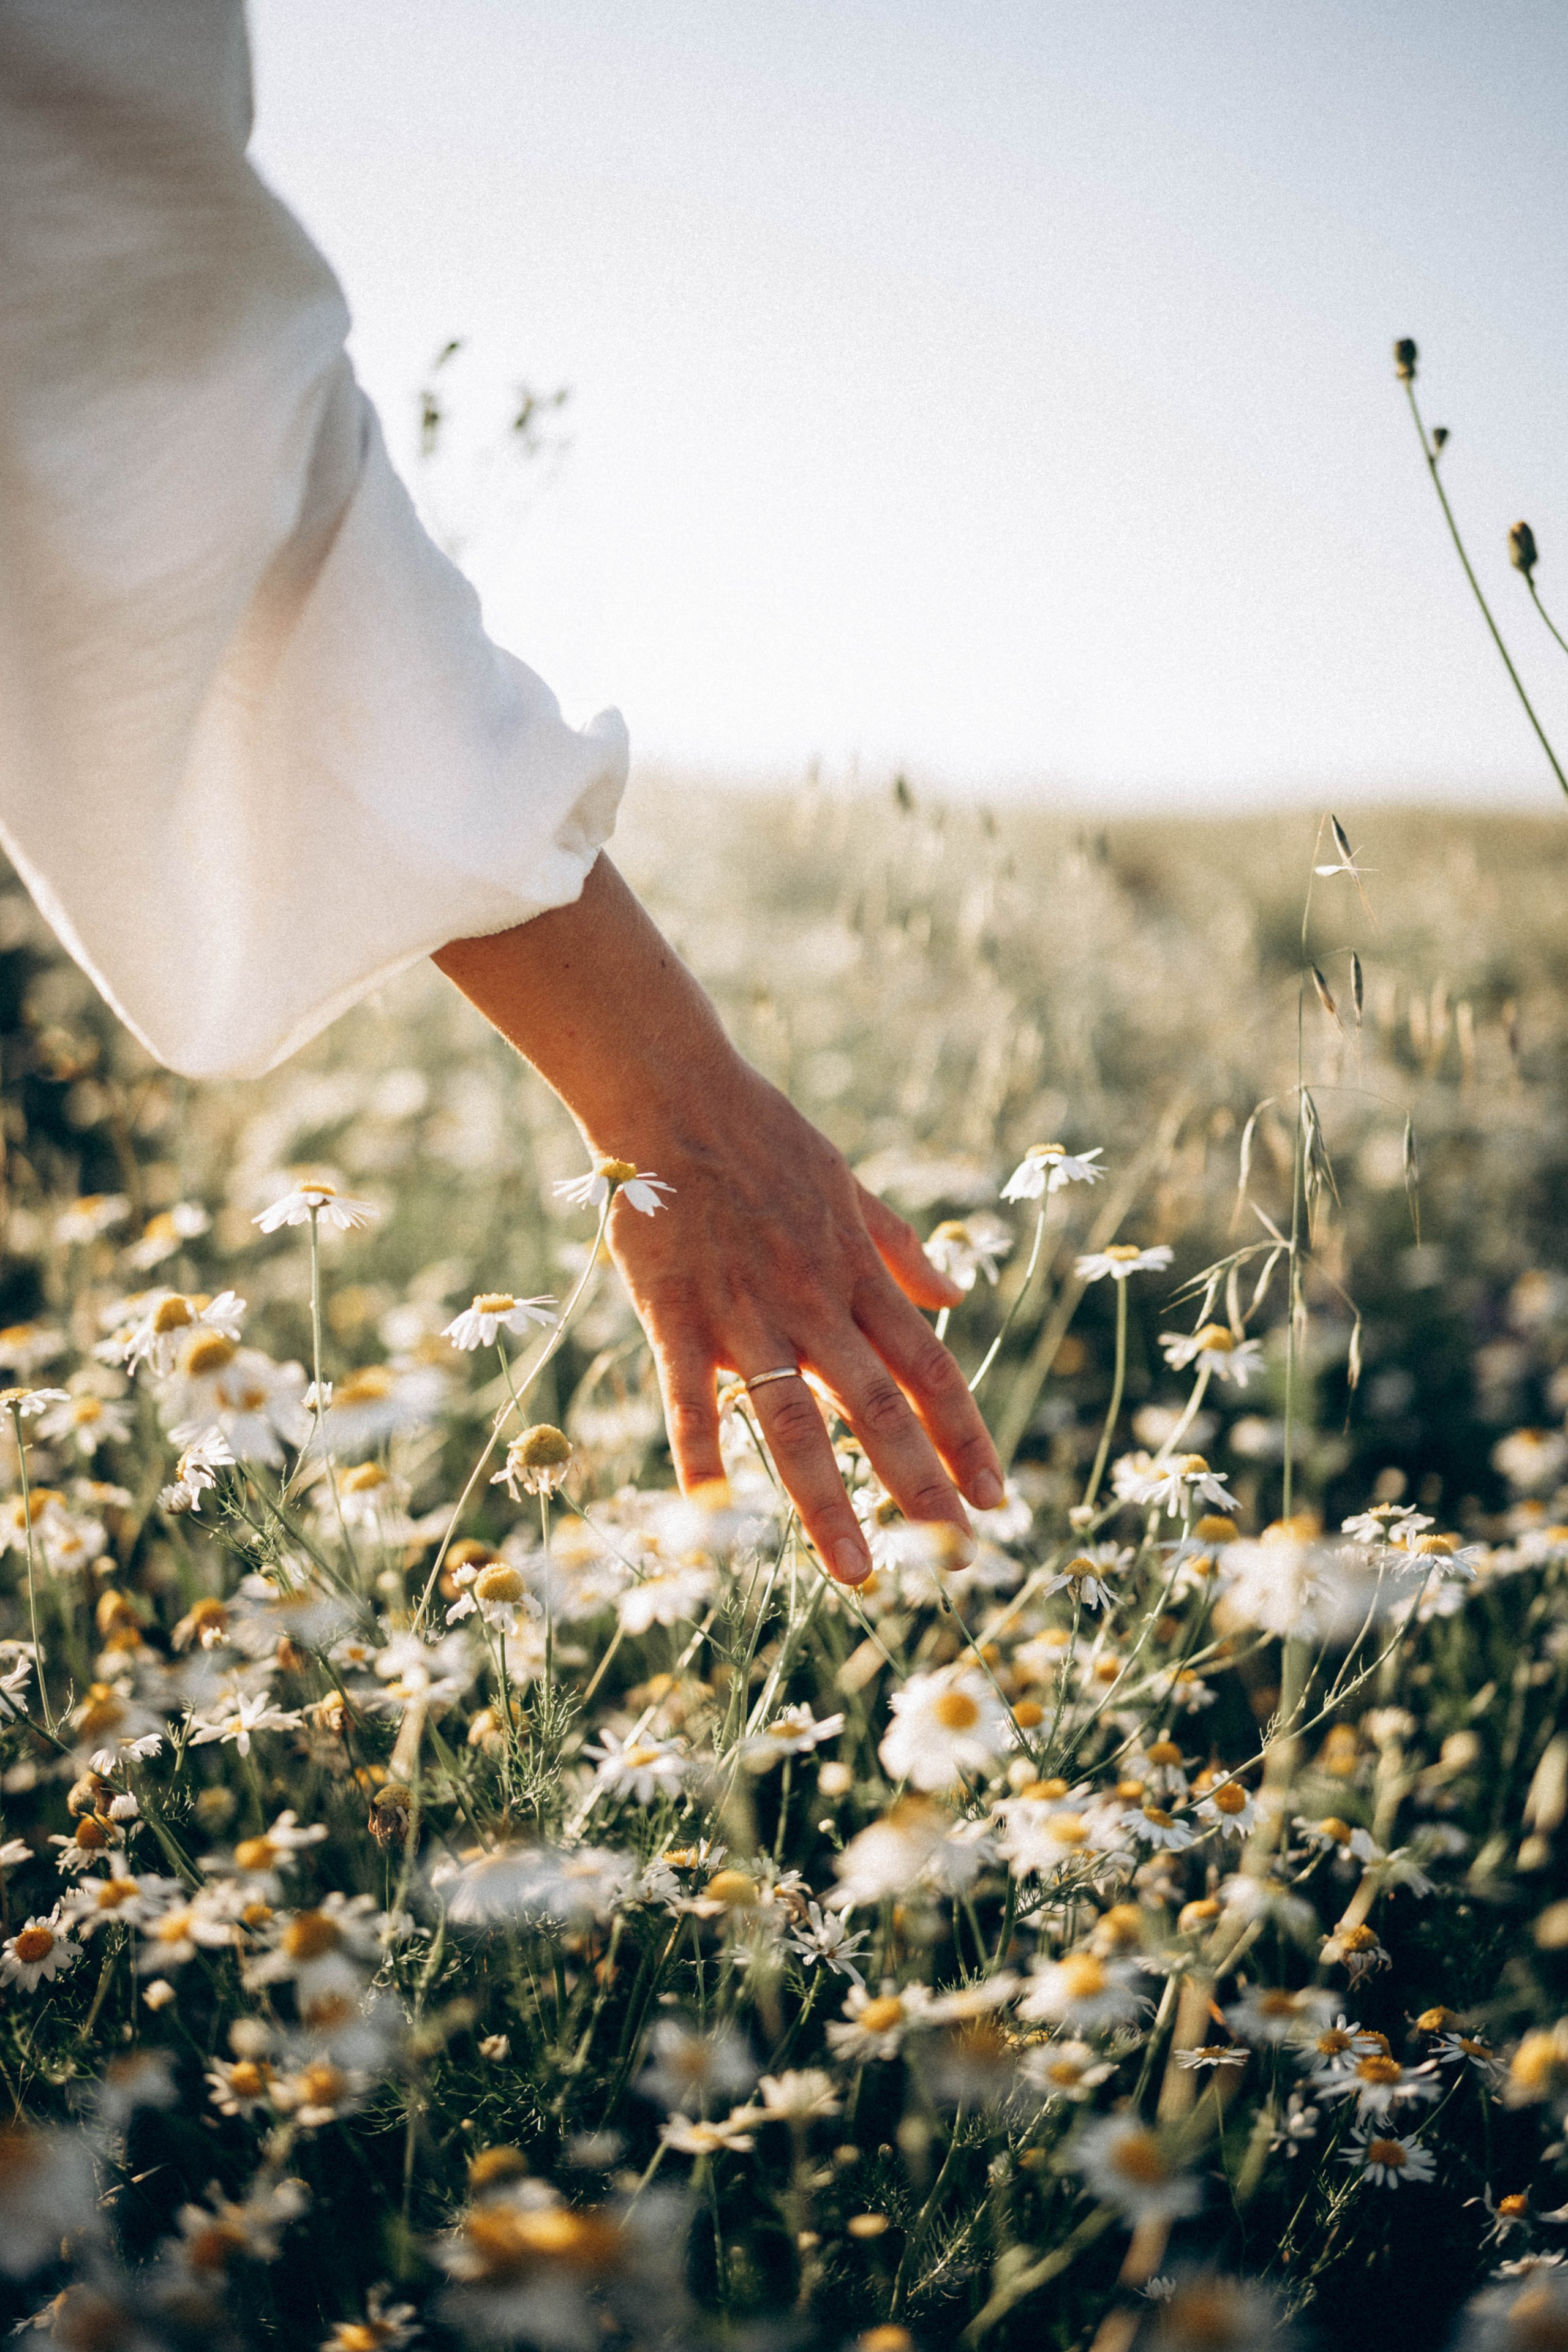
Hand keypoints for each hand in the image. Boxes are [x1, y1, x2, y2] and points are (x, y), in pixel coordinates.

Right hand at [602, 1054, 1004, 1582]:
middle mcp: (815, 1303)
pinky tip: (712, 1514)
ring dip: (827, 1500)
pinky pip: (689, 1394)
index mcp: (858, 1275)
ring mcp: (745, 1312)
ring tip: (857, 1571)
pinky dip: (701, 1451)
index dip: (967, 1436)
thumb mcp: (850, 1185)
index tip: (999, 1498)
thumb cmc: (764, 1138)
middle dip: (920, 1486)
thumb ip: (902, 1248)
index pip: (930, 1370)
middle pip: (879, 1408)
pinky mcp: (676, 1312)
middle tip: (955, 1557)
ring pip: (794, 1420)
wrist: (676, 1094)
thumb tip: (957, 1295)